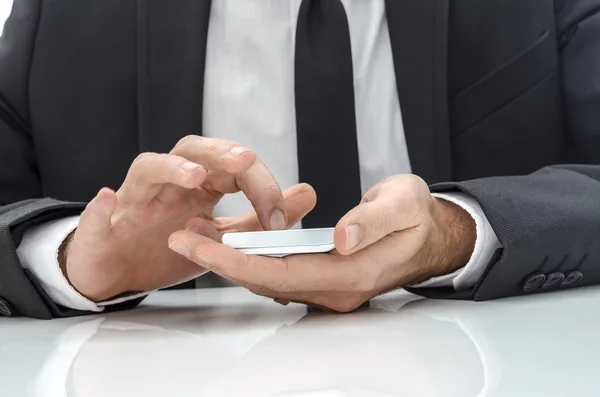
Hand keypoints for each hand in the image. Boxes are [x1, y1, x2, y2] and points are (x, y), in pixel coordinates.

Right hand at [62, 136, 316, 301]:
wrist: (120, 273)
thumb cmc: (167, 246)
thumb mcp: (223, 234)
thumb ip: (260, 215)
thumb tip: (307, 193)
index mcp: (198, 185)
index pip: (231, 166)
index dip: (258, 183)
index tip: (278, 217)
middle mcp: (167, 185)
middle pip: (191, 151)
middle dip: (219, 153)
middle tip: (245, 162)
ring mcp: (134, 201)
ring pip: (146, 169)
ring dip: (169, 168)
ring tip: (193, 175)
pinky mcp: (100, 228)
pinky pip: (95, 214)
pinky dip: (100, 208)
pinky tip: (108, 200)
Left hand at [168, 174, 475, 311]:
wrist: (431, 234)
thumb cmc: (418, 216)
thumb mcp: (404, 205)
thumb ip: (375, 221)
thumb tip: (342, 237)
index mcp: (353, 273)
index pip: (284, 273)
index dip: (240, 260)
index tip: (203, 246)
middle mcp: (337, 290)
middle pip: (267, 281)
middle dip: (220, 262)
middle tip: (179, 240)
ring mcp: (330, 289)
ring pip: (268, 280)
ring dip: (230, 261)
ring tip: (192, 238)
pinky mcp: (325, 280)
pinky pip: (278, 275)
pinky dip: (249, 260)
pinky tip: (228, 242)